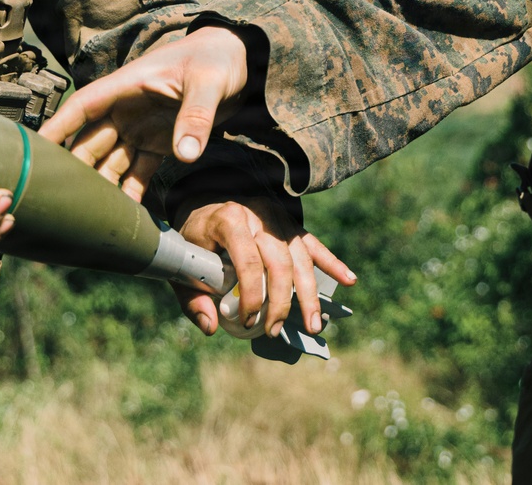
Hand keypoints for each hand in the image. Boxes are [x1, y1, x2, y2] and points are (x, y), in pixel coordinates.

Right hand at [39, 25, 248, 200]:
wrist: (241, 61)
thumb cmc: (217, 58)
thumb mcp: (208, 83)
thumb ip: (196, 117)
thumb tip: (186, 155)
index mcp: (126, 87)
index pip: (81, 107)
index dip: (57, 127)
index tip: (36, 150)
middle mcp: (126, 110)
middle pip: (90, 143)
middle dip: (75, 170)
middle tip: (62, 200)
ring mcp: (140, 129)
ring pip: (110, 162)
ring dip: (101, 187)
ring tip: (91, 217)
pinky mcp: (159, 144)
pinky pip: (138, 172)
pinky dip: (131, 192)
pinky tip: (125, 217)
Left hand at [171, 196, 355, 336]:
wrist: (201, 201)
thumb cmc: (193, 238)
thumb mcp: (182, 266)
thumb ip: (192, 299)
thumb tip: (212, 328)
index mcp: (229, 221)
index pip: (248, 262)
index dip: (251, 296)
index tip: (246, 322)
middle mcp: (257, 215)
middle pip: (279, 263)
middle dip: (280, 302)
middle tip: (274, 331)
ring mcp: (277, 217)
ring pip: (300, 258)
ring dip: (309, 294)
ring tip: (313, 325)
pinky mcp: (288, 224)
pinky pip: (313, 243)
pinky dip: (332, 262)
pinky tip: (349, 280)